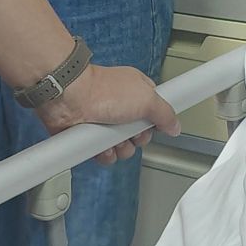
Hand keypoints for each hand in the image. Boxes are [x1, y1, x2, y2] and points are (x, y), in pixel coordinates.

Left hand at [35, 63, 180, 163]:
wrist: (70, 97)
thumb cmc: (103, 90)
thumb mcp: (147, 98)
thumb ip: (165, 113)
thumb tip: (175, 126)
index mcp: (136, 92)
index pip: (154, 112)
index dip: (156, 123)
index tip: (156, 126)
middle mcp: (120, 106)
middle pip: (139, 134)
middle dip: (137, 139)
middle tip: (131, 132)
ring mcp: (104, 121)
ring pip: (123, 147)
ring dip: (121, 149)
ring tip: (113, 139)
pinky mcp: (89, 135)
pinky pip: (103, 154)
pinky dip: (104, 155)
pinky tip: (101, 147)